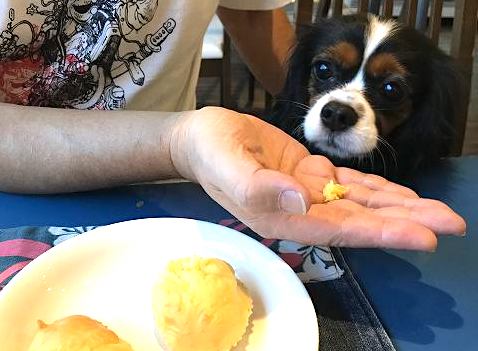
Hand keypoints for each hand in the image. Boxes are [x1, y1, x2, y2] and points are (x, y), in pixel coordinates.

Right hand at [172, 107, 465, 250]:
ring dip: (399, 206)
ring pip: (360, 202)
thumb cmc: (210, 150)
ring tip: (438, 211)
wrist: (203, 138)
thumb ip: (257, 186)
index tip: (420, 237)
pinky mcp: (311, 172)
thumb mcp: (226, 164)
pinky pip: (349, 183)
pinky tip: (403, 194)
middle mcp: (300, 210)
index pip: (337, 229)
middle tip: (450, 223)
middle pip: (359, 219)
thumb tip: (299, 198)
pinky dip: (378, 188)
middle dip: (404, 222)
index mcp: (281, 216)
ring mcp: (308, 192)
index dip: (379, 233)